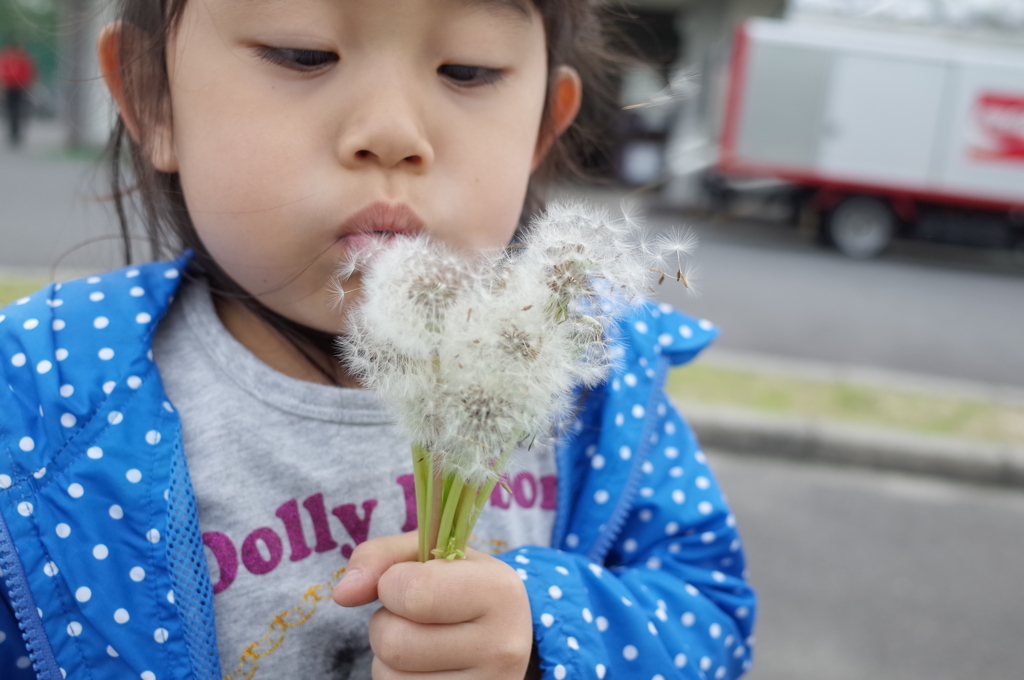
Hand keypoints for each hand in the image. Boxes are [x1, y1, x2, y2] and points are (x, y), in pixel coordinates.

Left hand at [332, 531, 534, 678]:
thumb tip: (342, 593)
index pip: (414, 592)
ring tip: (421, 642)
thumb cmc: (459, 587)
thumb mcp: (432, 556)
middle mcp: (502, 646)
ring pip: (389, 675)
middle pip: (394, 641)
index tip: (408, 580)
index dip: (392, 583)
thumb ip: (383, 557)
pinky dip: (396, 679)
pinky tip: (424, 668)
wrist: (502, 637)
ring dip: (388, 656)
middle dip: (387, 622)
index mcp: (499, 591)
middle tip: (414, 616)